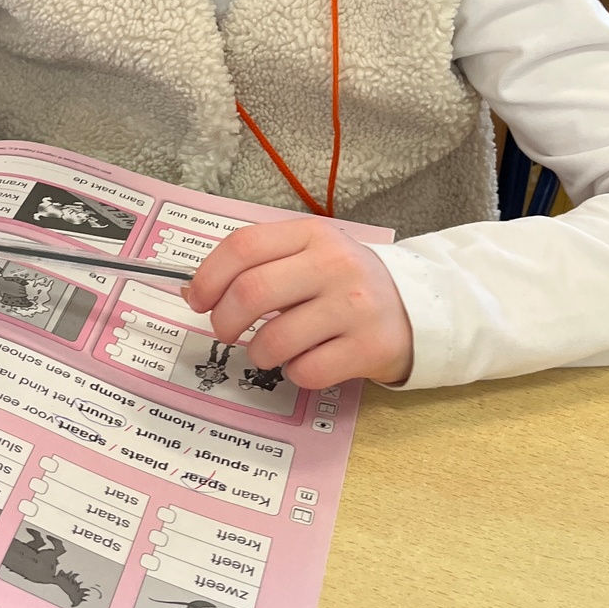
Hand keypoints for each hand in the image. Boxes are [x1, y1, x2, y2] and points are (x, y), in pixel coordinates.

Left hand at [185, 218, 413, 388]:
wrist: (417, 308)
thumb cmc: (345, 283)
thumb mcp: (309, 255)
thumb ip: (258, 264)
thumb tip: (191, 291)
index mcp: (313, 234)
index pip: (244, 246)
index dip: (208, 276)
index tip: (196, 300)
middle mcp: (335, 265)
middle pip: (251, 293)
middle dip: (224, 320)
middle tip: (226, 332)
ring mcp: (355, 307)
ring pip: (275, 340)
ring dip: (259, 353)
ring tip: (271, 349)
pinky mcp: (370, 348)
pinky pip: (306, 371)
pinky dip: (294, 373)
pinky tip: (308, 361)